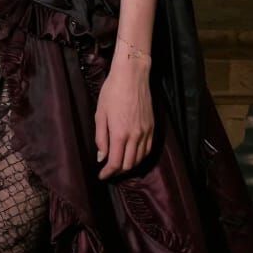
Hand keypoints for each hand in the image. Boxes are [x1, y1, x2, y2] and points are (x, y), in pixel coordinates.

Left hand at [95, 57, 153, 180]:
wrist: (132, 76)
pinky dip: (140, 157)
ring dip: (129, 166)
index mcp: (120, 133)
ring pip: (140, 159)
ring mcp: (146, 133)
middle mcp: (135, 136)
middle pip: (129, 164)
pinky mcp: (152, 128)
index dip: (108, 172)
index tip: (102, 176)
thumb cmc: (112, 91)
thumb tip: (101, 157)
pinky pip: (148, 150)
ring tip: (119, 165)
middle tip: (109, 171)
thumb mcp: (100, 113)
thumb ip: (101, 137)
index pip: (115, 162)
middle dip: (118, 171)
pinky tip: (133, 156)